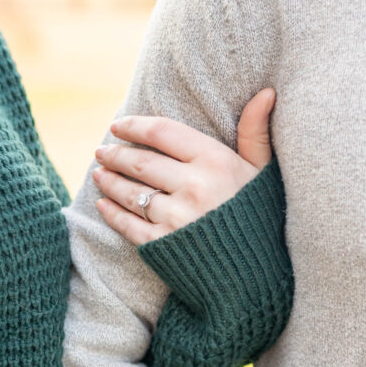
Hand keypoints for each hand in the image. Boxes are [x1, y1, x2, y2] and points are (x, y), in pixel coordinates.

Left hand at [92, 87, 275, 244]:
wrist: (256, 275)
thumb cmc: (260, 217)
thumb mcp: (263, 172)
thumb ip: (256, 133)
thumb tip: (266, 92)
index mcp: (215, 162)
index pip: (162, 132)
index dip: (134, 125)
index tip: (118, 126)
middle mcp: (193, 187)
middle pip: (141, 162)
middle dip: (115, 154)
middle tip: (102, 150)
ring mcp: (176, 218)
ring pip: (131, 192)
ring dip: (109, 181)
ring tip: (99, 173)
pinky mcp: (163, 246)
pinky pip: (129, 225)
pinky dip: (112, 214)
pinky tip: (103, 205)